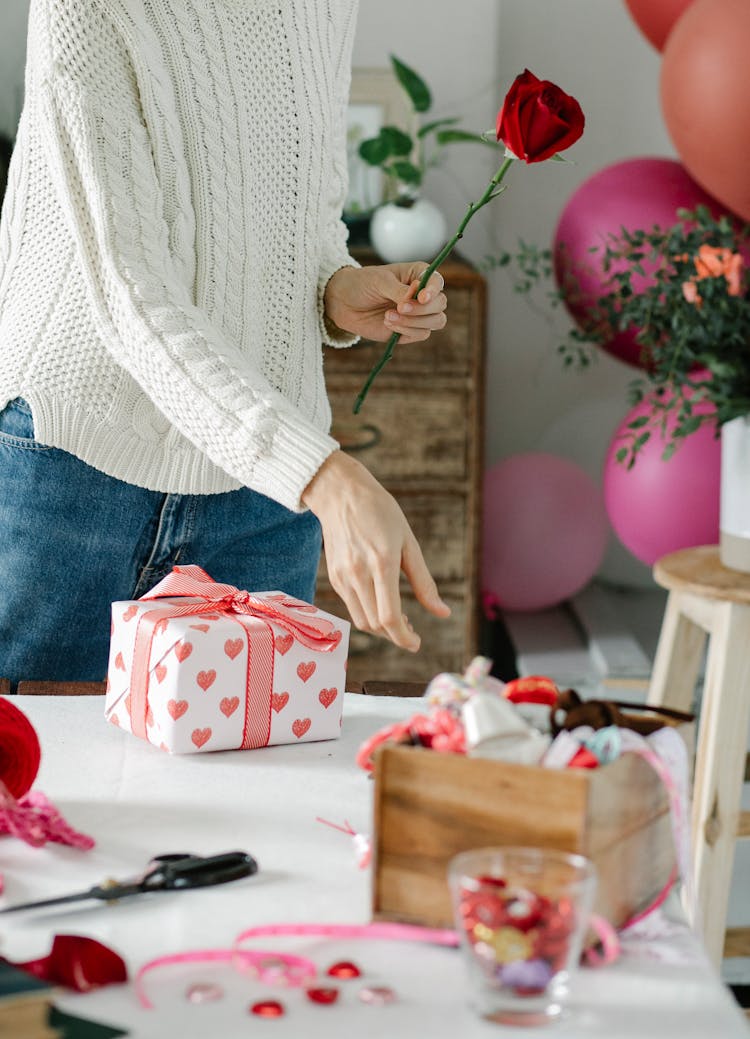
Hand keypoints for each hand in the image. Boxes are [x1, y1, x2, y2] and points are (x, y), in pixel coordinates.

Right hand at [302, 451, 450, 650]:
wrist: (340, 493)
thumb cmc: (380, 512)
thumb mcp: (408, 542)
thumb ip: (424, 582)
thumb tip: (442, 613)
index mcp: (381, 563)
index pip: (389, 617)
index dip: (404, 637)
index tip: (416, 643)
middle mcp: (358, 574)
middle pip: (375, 624)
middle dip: (395, 635)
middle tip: (412, 632)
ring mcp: (342, 577)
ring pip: (361, 620)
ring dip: (381, 629)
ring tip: (399, 620)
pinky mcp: (334, 577)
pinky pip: (352, 607)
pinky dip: (368, 614)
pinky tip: (381, 604)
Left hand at [324, 263, 446, 343]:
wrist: (343, 303)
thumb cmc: (361, 284)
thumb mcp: (379, 281)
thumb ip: (399, 290)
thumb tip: (416, 299)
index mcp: (418, 275)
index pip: (437, 282)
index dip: (433, 290)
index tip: (422, 297)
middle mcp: (422, 294)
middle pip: (440, 304)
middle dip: (422, 309)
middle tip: (400, 308)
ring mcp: (418, 314)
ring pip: (435, 321)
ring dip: (414, 322)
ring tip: (388, 316)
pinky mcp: (409, 331)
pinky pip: (421, 334)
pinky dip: (406, 330)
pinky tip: (387, 323)